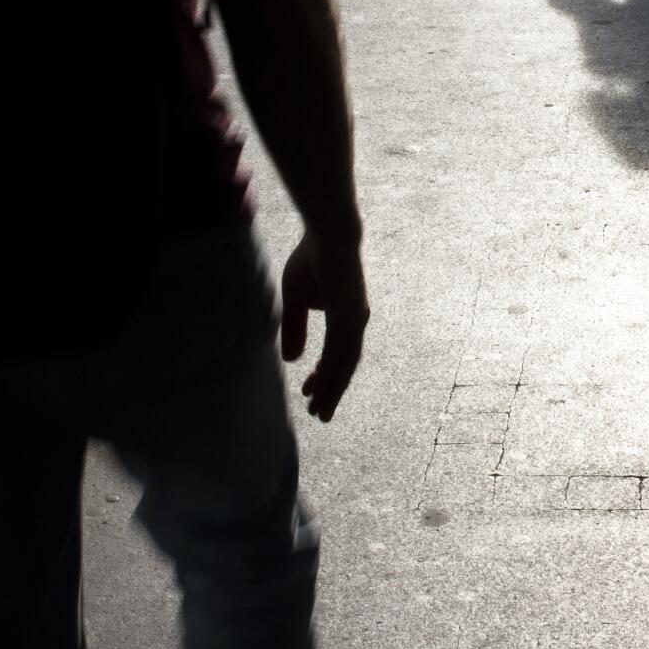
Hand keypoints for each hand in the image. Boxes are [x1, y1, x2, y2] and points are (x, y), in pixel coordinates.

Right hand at [280, 232, 368, 421]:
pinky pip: (339, 352)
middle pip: (345, 366)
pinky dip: (330, 373)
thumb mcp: (295, 299)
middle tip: (319, 415)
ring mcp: (355, 320)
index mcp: (347, 317)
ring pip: (344, 365)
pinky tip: (320, 389)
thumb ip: (295, 329)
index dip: (325, 375)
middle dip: (331, 391)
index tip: (309, 391)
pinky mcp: (349, 315)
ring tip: (320, 413)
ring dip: (332, 390)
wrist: (327, 233)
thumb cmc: (311, 259)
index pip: (338, 355)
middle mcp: (355, 322)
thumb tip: (293, 360)